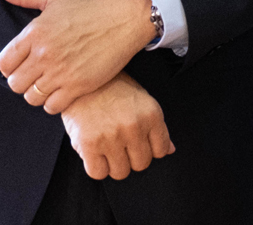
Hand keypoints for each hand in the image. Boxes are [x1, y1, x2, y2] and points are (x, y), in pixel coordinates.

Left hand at [0, 0, 157, 113]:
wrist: (125, 19)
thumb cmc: (90, 8)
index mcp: (34, 33)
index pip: (3, 64)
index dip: (10, 66)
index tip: (22, 63)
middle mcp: (44, 54)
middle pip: (15, 84)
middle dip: (23, 81)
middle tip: (36, 74)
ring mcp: (61, 72)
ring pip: (32, 97)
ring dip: (37, 93)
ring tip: (48, 83)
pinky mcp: (78, 86)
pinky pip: (52, 107)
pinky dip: (54, 102)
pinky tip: (61, 91)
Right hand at [60, 72, 174, 180]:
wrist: (82, 80)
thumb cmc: (114, 90)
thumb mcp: (142, 101)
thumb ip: (156, 127)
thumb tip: (171, 150)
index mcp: (151, 114)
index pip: (161, 150)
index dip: (149, 150)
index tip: (138, 144)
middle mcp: (134, 126)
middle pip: (141, 164)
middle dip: (132, 158)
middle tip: (121, 146)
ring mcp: (112, 136)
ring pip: (121, 172)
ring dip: (114, 164)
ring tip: (107, 149)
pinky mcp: (90, 144)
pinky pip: (99, 173)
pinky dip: (96, 168)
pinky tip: (94, 154)